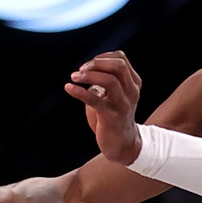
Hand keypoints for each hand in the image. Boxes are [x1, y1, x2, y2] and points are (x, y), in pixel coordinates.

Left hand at [65, 50, 142, 164]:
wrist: (122, 145)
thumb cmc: (113, 117)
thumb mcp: (112, 95)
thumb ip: (104, 81)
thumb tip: (86, 70)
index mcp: (133, 83)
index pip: (121, 58)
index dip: (102, 57)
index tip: (87, 65)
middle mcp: (131, 92)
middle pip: (118, 65)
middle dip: (97, 63)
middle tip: (80, 69)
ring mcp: (123, 104)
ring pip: (110, 80)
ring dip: (89, 75)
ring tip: (74, 77)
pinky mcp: (111, 117)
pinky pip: (95, 100)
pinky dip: (79, 91)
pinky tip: (68, 88)